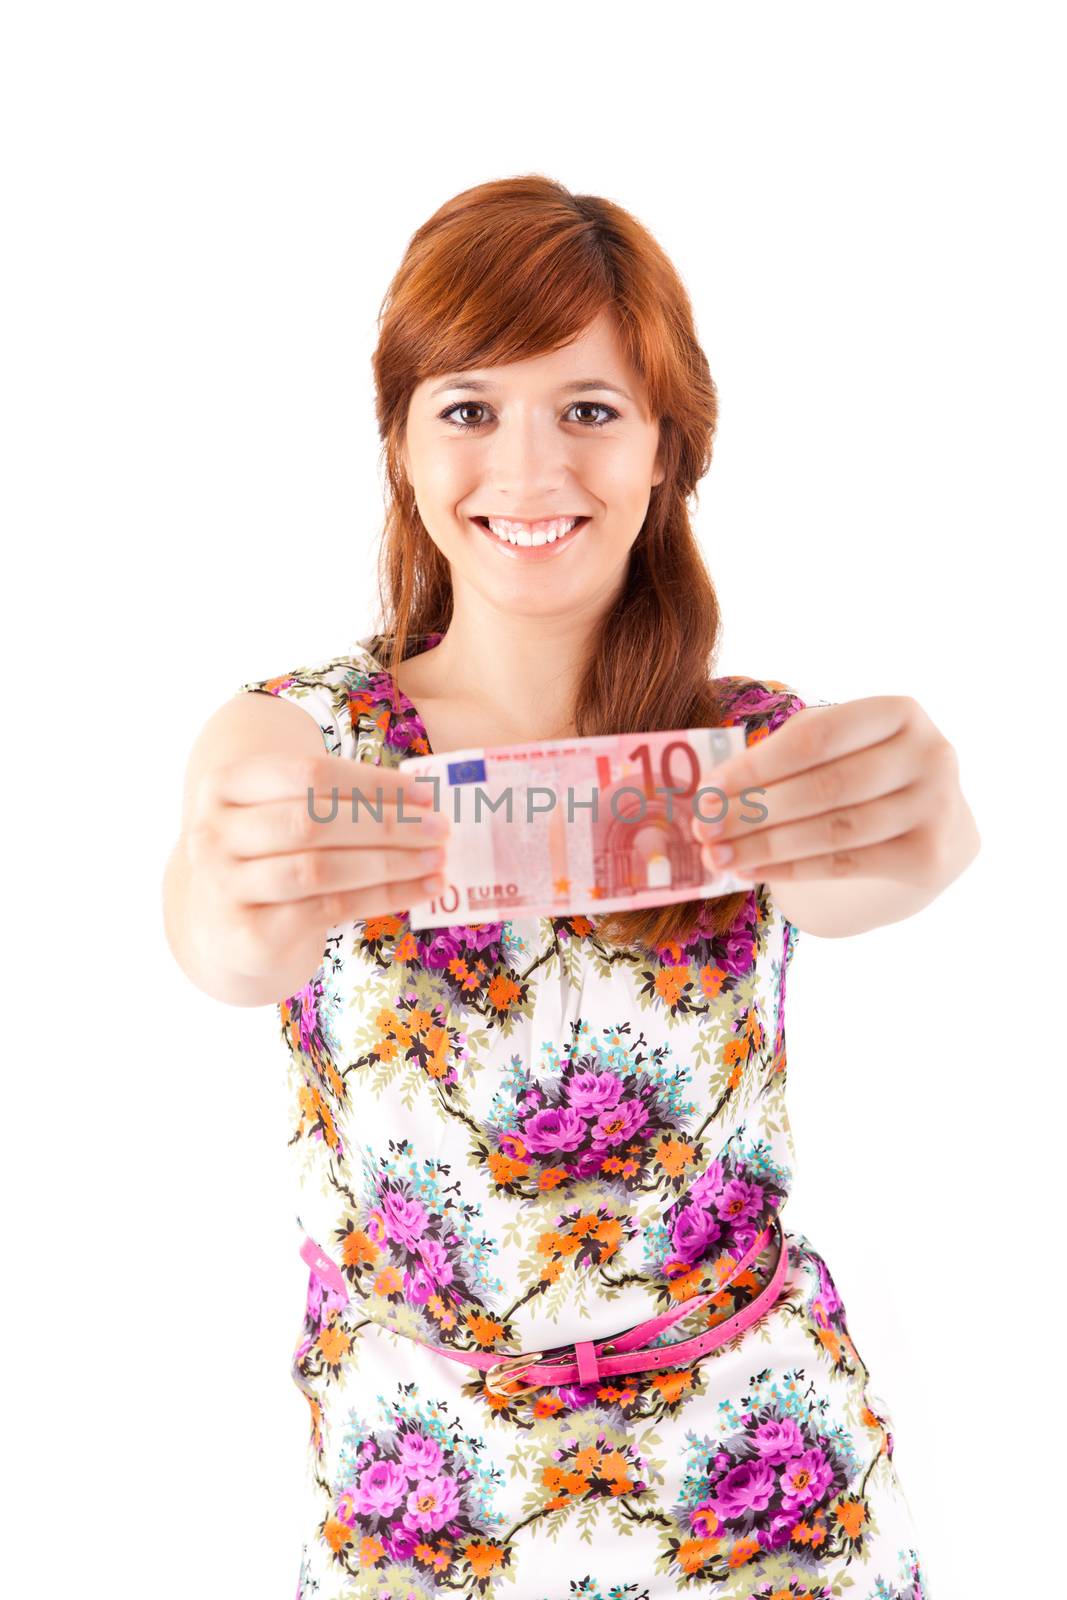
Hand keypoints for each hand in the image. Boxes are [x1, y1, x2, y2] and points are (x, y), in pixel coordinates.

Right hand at [182, 755, 452, 977]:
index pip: (307, 773)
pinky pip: (329, 909)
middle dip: (386, 823)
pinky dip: (385, 897)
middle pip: (312, 820)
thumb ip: (337, 802)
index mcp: (223, 786)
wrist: (230, 932)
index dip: (371, 782)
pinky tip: (423, 890)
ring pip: (320, 868)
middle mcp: (212, 834)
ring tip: (437, 859)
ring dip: (390, 862)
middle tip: (440, 827)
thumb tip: (421, 798)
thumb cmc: (274, 859)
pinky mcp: (250, 933)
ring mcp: (225, 886)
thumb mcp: (287, 818)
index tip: (425, 793)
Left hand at [690, 697, 978, 890]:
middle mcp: (931, 754)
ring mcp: (937, 806)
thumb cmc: (865, 773)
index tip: (708, 789)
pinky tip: (751, 870)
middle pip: (825, 787)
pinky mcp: (930, 854)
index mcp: (901, 711)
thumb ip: (784, 755)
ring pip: (833, 830)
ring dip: (765, 846)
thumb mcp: (838, 747)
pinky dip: (791, 869)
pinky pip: (846, 864)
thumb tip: (713, 790)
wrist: (932, 825)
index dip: (757, 765)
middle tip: (705, 827)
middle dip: (755, 809)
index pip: (817, 737)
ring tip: (718, 855)